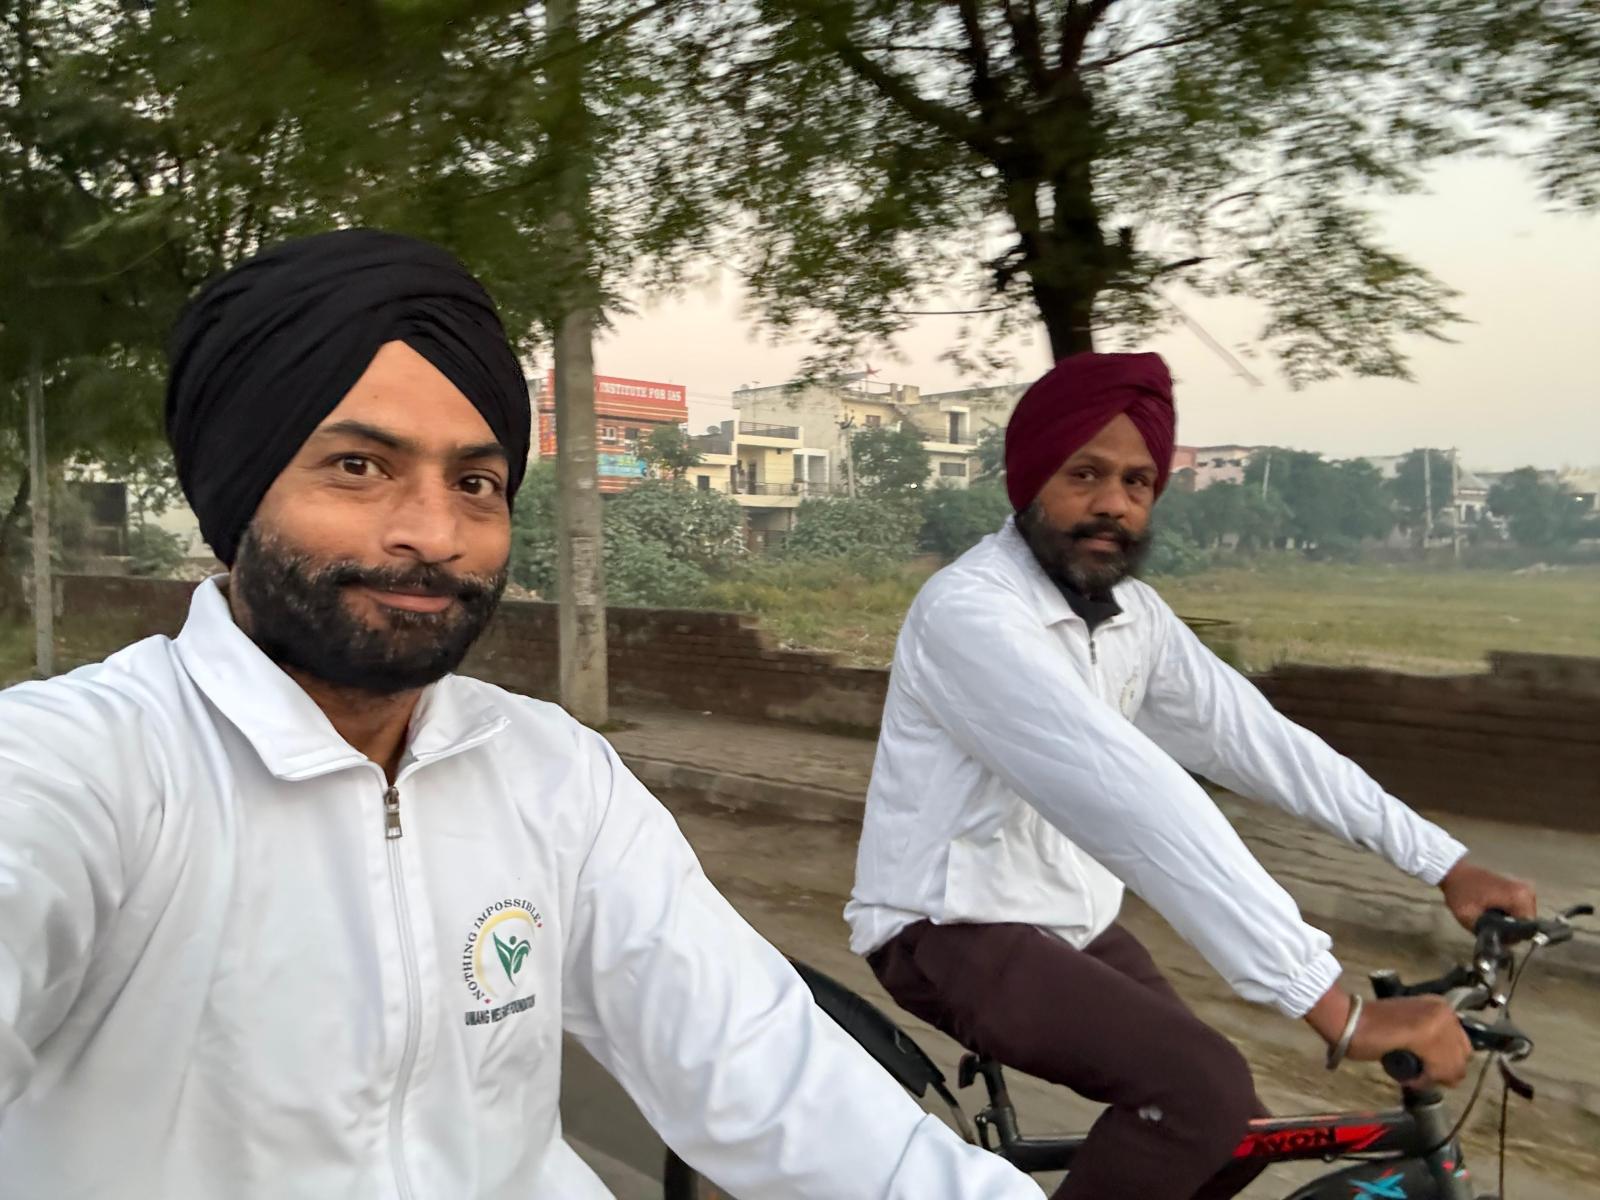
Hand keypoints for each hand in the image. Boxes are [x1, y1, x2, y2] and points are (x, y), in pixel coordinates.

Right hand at [1348, 995, 1472, 1087]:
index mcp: (1441, 1006)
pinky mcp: (1427, 1037)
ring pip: (1452, 1067)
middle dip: (1444, 1072)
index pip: (1462, 1044)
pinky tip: (1406, 1075)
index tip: (1430, 1069)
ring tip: (1411, 1076)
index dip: (1448, 1062)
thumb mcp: (1410, 1023)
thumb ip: (1429, 1036)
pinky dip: (1423, 1080)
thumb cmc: (1372, 1023)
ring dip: (1433, 1078)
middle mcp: (1444, 1012)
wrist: (1349, 1020)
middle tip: (1422, 1076)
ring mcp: (1438, 1023)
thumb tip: (1443, 1062)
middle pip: (1462, 1057)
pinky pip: (1437, 1071)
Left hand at [1439, 859, 1535, 931]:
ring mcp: (1524, 890)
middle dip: (1508, 929)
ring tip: (1488, 917)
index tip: (1494, 935)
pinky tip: (1491, 911)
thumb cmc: (1461, 892)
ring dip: (1507, 921)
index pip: (1526, 930)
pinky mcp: (1518, 889)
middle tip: (1488, 926)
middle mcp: (1528, 893)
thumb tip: (1501, 946)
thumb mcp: (1469, 917)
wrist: (1454, 871)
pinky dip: (1506, 914)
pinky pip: (1518, 910)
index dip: (1510, 937)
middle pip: (1525, 924)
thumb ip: (1487, 934)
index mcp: (1520, 898)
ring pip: (1522, 918)